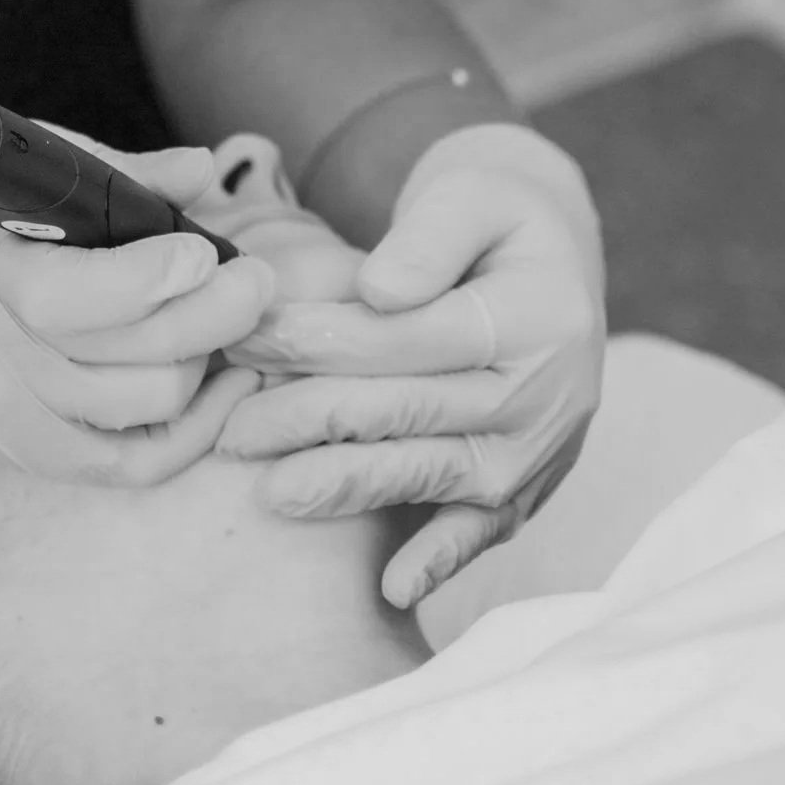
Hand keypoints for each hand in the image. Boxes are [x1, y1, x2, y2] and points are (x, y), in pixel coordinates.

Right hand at [0, 155, 273, 484]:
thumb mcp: (17, 176)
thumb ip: (116, 176)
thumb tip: (201, 174)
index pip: (79, 297)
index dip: (154, 277)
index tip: (204, 249)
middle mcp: (3, 353)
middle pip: (133, 358)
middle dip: (215, 316)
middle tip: (255, 281)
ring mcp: (15, 412)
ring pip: (145, 408)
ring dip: (205, 364)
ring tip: (225, 321)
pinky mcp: (29, 452)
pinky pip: (130, 465)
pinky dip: (191, 433)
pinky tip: (221, 386)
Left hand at [214, 122, 606, 606]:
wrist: (550, 263)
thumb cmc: (492, 219)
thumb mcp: (470, 194)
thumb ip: (428, 236)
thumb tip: (377, 291)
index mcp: (538, 315)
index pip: (413, 336)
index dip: (324, 340)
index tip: (251, 336)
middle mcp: (548, 393)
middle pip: (413, 410)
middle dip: (314, 418)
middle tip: (234, 425)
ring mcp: (541, 449)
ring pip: (433, 473)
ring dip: (349, 486)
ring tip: (271, 492)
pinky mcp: (529, 487)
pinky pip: (484, 530)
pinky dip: (441, 562)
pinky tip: (393, 590)